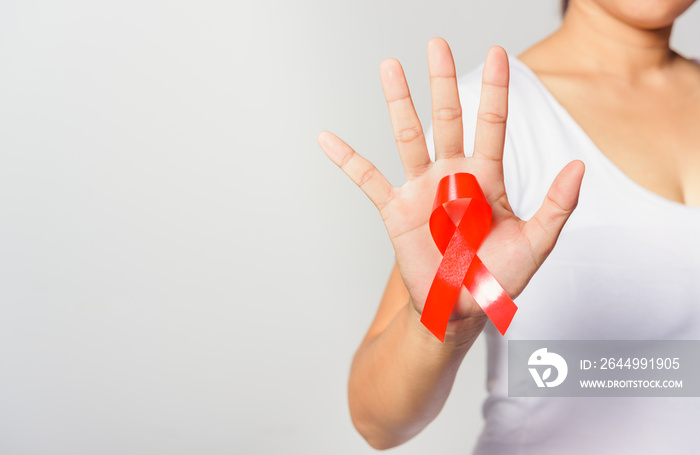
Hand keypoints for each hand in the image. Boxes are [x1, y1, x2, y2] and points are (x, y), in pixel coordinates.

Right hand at [318, 38, 583, 321]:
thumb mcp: (536, 243)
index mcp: (487, 177)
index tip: (499, 53)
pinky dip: (347, 159)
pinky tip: (328, 139)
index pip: (492, 123)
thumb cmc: (498, 276)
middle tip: (436, 45)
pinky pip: (367, 179)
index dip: (496, 89)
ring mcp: (421, 189)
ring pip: (408, 137)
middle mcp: (452, 174)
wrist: (461, 306)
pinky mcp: (396, 209)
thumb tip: (579, 166)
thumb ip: (558, 206)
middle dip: (443, 81)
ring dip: (399, 102)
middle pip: (447, 118)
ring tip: (390, 67)